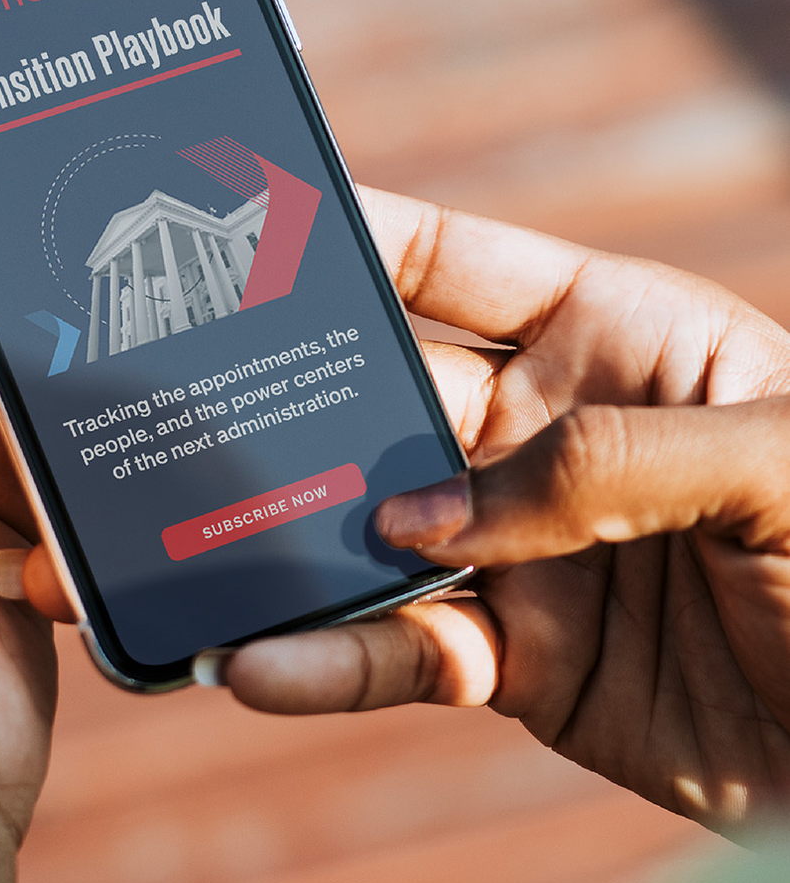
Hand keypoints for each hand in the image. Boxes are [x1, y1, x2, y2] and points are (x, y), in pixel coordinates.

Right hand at [196, 192, 789, 827]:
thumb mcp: (778, 465)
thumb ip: (600, 463)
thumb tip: (412, 514)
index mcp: (619, 338)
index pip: (453, 264)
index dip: (347, 234)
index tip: (237, 217)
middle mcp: (545, 435)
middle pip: (375, 398)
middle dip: (268, 395)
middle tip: (155, 390)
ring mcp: (520, 551)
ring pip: (359, 530)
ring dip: (264, 539)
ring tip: (159, 549)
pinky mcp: (514, 665)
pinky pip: (395, 654)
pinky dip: (319, 661)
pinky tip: (252, 663)